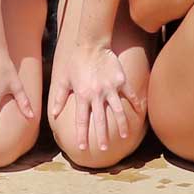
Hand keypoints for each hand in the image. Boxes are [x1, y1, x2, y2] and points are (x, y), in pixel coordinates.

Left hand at [50, 42, 137, 160]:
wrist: (91, 44)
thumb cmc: (75, 61)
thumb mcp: (63, 79)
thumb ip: (60, 97)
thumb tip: (53, 113)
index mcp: (82, 96)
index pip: (82, 120)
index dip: (82, 134)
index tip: (82, 147)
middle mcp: (97, 94)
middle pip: (100, 120)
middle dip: (101, 136)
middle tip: (103, 149)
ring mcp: (111, 88)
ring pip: (118, 111)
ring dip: (121, 125)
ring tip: (124, 136)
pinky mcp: (121, 81)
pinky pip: (130, 95)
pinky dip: (135, 104)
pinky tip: (140, 113)